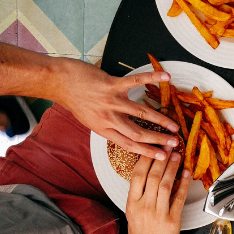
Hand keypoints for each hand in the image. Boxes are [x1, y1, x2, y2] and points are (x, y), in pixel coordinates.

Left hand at [56, 59, 178, 158]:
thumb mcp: (89, 120)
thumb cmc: (74, 100)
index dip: (147, 151)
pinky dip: (152, 78)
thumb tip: (124, 131)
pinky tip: (166, 77)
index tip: (162, 156)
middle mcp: (108, 118)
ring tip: (174, 125)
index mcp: (103, 129)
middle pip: (138, 133)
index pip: (128, 144)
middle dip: (158, 139)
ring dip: (160, 120)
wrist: (59, 82)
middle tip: (174, 143)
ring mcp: (111, 101)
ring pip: (141, 113)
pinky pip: (136, 81)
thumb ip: (108, 125)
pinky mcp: (112, 85)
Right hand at [126, 149, 190, 233]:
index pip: (137, 175)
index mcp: (132, 202)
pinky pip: (179, 198)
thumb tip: (150, 168)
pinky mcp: (172, 220)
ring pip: (166, 185)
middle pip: (153, 177)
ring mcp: (159, 213)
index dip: (146, 159)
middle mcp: (144, 206)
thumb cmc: (140, 229)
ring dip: (173, 168)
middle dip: (162, 158)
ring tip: (177, 155)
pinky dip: (184, 184)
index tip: (153, 146)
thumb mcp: (132, 209)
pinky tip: (187, 173)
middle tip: (169, 145)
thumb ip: (139, 191)